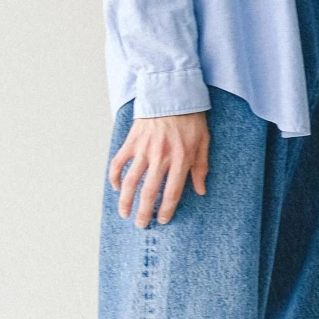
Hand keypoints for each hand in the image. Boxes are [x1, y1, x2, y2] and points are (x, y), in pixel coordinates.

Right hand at [109, 112, 209, 227]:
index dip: (166, 210)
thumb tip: (200, 190)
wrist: (172, 93)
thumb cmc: (191, 118)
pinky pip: (119, 162)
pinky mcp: (131, 141)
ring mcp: (143, 150)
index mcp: (180, 159)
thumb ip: (201, 168)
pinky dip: (115, 176)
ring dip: (125, 200)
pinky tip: (116, 187)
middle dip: (144, 212)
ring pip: (130, 181)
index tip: (162, 220)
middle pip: (149, 192)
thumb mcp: (204, 142)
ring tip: (125, 214)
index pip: (172, 192)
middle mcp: (160, 158)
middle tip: (141, 225)